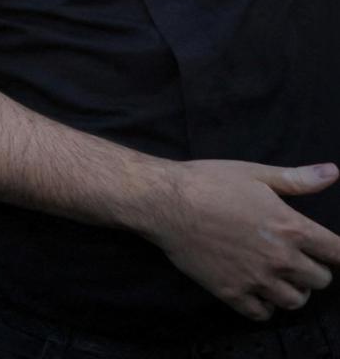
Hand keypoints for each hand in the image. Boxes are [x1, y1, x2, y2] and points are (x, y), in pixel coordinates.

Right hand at [144, 160, 339, 320]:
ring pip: (295, 301)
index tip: (330, 251)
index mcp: (291, 227)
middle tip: (296, 257)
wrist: (164, 202)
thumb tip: (334, 172)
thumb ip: (297, 179)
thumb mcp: (254, 174)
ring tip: (278, 276)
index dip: (338, 253)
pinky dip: (265, 305)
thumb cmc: (208, 182)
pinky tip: (256, 289)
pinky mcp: (232, 293)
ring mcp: (256, 279)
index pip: (338, 253)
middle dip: (313, 269)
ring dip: (292, 290)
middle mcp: (280, 258)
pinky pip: (263, 313)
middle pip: (320, 280)